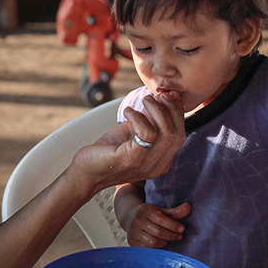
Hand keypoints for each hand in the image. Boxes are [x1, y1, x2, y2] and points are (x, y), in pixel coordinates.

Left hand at [70, 92, 185, 192]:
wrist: (87, 171)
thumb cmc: (109, 152)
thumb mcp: (134, 133)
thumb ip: (150, 120)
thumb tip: (161, 98)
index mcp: (162, 160)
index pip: (180, 134)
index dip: (176, 112)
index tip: (167, 96)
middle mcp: (158, 166)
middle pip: (178, 133)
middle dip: (170, 109)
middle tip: (156, 96)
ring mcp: (146, 164)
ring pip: (167, 132)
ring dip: (156, 110)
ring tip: (144, 101)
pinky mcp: (132, 159)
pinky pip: (147, 132)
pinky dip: (139, 116)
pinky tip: (128, 112)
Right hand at [125, 202, 190, 247]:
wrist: (130, 216)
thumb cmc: (149, 214)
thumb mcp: (160, 210)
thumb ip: (175, 211)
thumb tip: (188, 207)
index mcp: (145, 210)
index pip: (161, 219)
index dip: (173, 225)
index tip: (182, 229)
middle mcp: (137, 220)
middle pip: (158, 232)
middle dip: (171, 235)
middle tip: (179, 236)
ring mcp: (133, 232)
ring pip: (152, 242)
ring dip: (164, 242)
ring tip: (169, 239)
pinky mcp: (132, 242)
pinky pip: (147, 248)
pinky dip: (156, 248)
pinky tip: (161, 244)